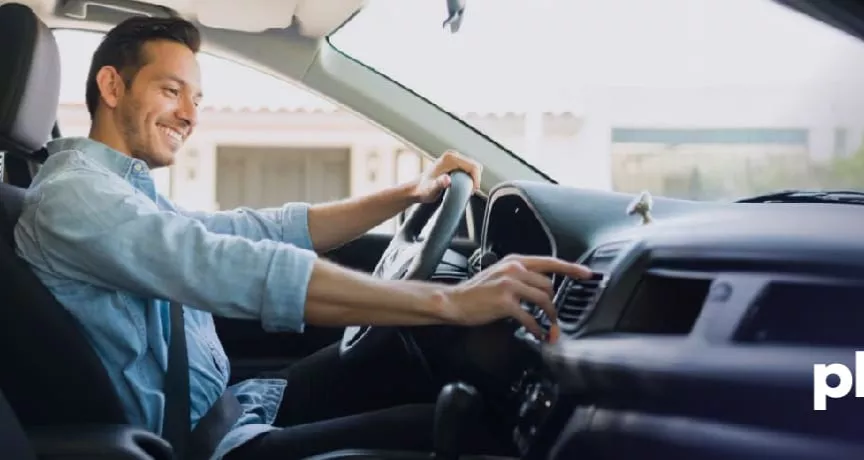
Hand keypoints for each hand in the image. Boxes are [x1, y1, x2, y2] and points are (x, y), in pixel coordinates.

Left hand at [411, 150, 482, 202]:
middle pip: (475, 166)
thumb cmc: (423, 190)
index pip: (473, 166)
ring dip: (472, 179)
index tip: (472, 192)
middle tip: (468, 192)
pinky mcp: (454, 163)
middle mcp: (452, 155)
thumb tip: (447, 180)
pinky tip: (461, 186)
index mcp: (450, 158)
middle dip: (475, 179)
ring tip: (464, 190)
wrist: (416, 189)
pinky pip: (468, 169)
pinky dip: (469, 178)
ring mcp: (453, 158)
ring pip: (473, 168)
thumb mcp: (431, 189)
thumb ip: (439, 184)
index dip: (476, 180)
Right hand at [441, 255, 592, 338]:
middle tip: (553, 316)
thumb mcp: (499, 275)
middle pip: (549, 286)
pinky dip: (537, 328)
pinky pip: (530, 317)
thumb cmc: (476, 292)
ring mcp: (510, 285)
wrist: (454, 301)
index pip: (550, 262)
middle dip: (554, 303)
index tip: (586, 274)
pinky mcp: (506, 302)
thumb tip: (541, 288)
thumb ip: (520, 277)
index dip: (571, 268)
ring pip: (544, 300)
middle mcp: (514, 269)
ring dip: (550, 316)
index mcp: (515, 261)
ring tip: (549, 327)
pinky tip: (538, 334)